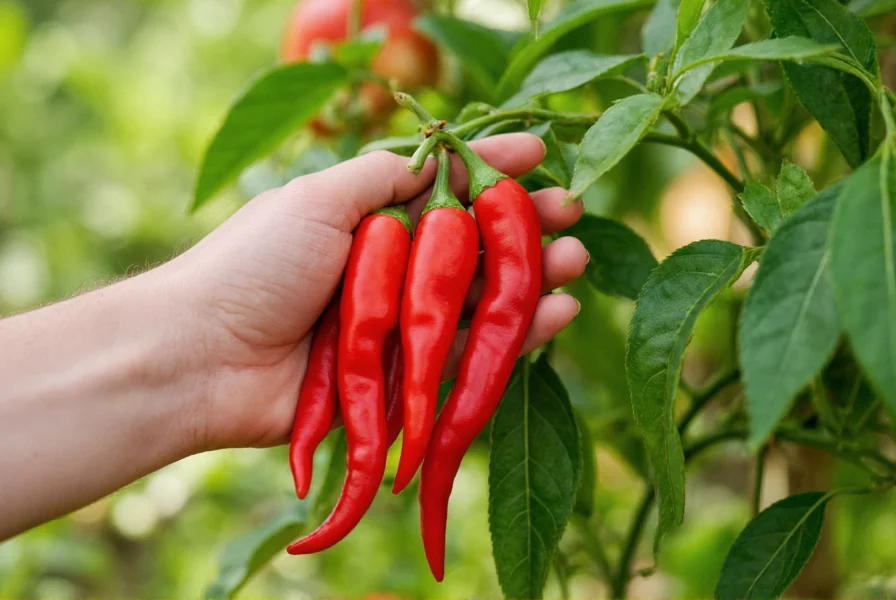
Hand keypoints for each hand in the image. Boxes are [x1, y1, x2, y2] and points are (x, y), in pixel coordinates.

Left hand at [168, 133, 587, 451]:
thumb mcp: (316, 198)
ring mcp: (394, 324)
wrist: (200, 358)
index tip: (539, 150)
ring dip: (530, 277)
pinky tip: (554, 311)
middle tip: (572, 210)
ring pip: (477, 298)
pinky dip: (513, 333)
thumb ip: (382, 174)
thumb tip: (438, 152)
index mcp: (364, 219)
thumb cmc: (252, 267)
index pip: (441, 186)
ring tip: (575, 258)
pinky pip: (465, 352)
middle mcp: (385, 269)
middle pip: (468, 244)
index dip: (489, 167)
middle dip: (522, 225)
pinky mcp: (400, 377)